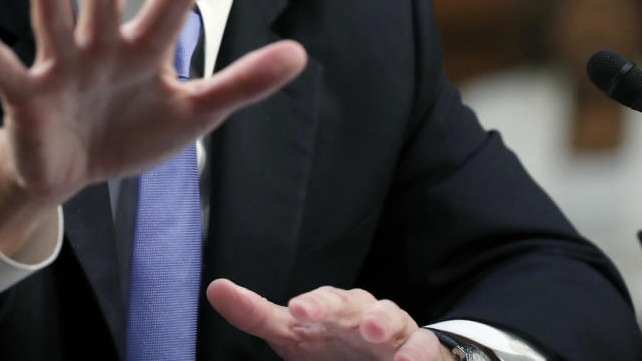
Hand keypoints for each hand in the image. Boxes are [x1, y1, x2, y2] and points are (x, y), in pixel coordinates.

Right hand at [0, 0, 306, 253]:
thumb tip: (300, 53)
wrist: (74, 171)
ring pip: (55, 23)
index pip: (165, 12)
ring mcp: (61, 67)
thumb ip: (242, 83)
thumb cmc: (131, 132)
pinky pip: (6, 71)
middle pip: (104, 1)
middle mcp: (100, 47)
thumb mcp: (192, 113)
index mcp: (142, 50)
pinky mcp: (26, 96)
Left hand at [206, 280, 452, 360]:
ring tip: (375, 334)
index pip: (321, 301)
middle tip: (345, 320)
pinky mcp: (424, 352)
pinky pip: (427, 347)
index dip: (312, 305)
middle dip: (350, 309)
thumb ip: (256, 315)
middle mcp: (365, 314)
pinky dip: (419, 352)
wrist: (385, 360)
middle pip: (356, 303)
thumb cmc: (332, 343)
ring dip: (386, 324)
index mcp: (333, 309)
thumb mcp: (292, 335)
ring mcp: (396, 332)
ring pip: (396, 318)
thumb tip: (214, 288)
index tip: (297, 312)